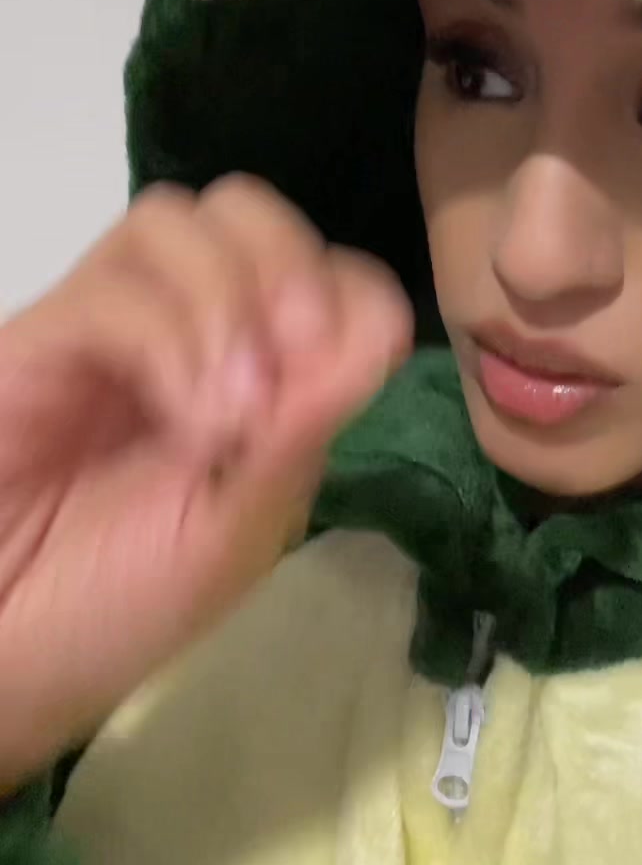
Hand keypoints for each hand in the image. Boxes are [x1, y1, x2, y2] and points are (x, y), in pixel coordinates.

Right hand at [0, 176, 413, 790]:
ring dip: (229, 297)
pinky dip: (170, 340)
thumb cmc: (117, 608)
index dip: (344, 292)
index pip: (315, 263)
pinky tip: (189, 420)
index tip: (339, 375)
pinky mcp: (37, 342)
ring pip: (173, 220)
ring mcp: (104, 326)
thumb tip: (381, 331)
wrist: (2, 655)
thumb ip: (302, 430)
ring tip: (233, 407)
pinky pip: (110, 291)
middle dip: (289, 263)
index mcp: (245, 367)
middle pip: (241, 209)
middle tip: (297, 356)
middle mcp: (177, 325)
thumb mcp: (239, 530)